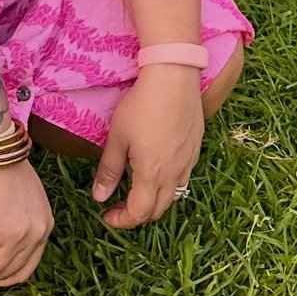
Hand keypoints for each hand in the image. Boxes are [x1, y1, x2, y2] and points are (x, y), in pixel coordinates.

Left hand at [93, 65, 203, 228]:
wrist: (173, 75)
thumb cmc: (141, 105)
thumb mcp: (117, 138)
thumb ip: (109, 171)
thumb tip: (100, 197)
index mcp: (152, 174)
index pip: (138, 213)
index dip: (121, 220)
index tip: (107, 214)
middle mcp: (174, 172)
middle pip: (159, 209)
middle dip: (138, 213)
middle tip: (120, 204)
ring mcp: (189, 158)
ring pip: (175, 193)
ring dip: (156, 199)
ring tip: (140, 186)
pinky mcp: (197, 144)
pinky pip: (185, 173)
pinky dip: (171, 181)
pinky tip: (160, 164)